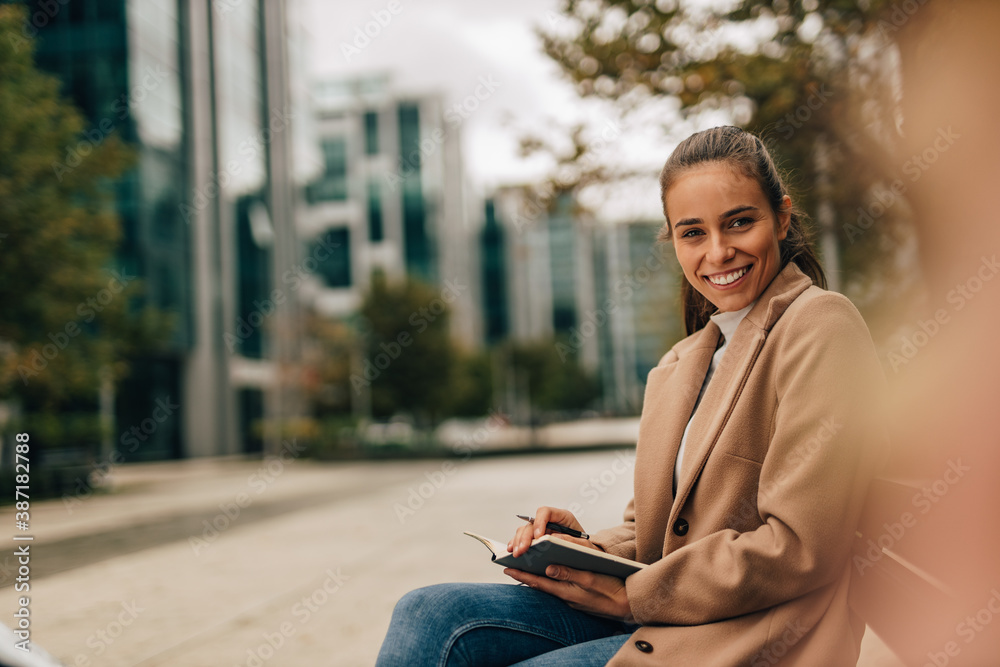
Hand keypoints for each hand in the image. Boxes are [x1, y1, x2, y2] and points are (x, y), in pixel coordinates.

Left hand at [503, 561, 634, 622]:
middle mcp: (566, 596)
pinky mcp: (579, 597)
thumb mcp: (591, 579)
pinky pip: (559, 588)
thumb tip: (548, 568)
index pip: (539, 582)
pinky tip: (548, 574)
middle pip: (541, 585)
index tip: (507, 568)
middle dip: (525, 576)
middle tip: (510, 567)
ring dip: (536, 578)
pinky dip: (550, 581)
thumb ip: (569, 573)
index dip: (522, 576)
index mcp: (567, 591)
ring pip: (549, 587)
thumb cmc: (611, 590)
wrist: (628, 606)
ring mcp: (572, 598)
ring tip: (524, 569)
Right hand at [507, 506, 597, 557]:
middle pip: (531, 523)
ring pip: (524, 530)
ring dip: (518, 541)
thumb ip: (572, 540)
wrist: (587, 556)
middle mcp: (549, 521)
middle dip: (525, 537)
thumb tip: (554, 538)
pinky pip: (522, 539)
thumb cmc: (587, 549)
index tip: (538, 537)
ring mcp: (541, 530)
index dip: (539, 522)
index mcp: (562, 517)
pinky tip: (512, 551)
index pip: (545, 512)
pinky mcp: (536, 539)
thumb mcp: (584, 545)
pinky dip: (516, 544)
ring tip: (515, 554)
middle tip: (522, 550)